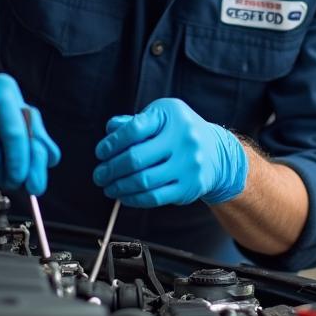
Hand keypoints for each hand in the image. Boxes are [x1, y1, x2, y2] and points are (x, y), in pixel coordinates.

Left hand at [92, 98, 247, 207]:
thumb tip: (110, 130)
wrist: (216, 152)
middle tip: (99, 175)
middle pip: (136, 159)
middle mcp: (184, 140)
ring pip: (143, 181)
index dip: (111, 143)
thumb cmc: (179, 131)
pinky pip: (154, 197)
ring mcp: (188, 165)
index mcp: (173, 117)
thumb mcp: (161, 116)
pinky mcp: (188, 187)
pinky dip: (133, 199)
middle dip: (111, 169)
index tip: (101, 153)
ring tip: (108, 187)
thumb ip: (133, 122)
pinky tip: (124, 196)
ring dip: (119, 186)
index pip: (134, 129)